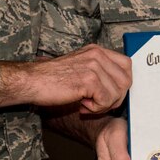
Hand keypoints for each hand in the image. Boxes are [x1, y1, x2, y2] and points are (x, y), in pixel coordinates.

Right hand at [0, 44, 130, 111]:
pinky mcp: (89, 80)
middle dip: (116, 98)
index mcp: (97, 51)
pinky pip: (106, 100)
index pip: (127, 65)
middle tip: (97, 104)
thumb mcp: (80, 68)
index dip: (122, 84)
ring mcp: (94, 66)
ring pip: (118, 92)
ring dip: (104, 105)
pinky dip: (96, 109)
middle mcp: (98, 54)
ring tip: (86, 105)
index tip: (108, 95)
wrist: (32, 81)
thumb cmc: (52, 80)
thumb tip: (120, 88)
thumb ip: (99, 72)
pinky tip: (82, 106)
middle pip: (126, 80)